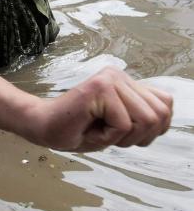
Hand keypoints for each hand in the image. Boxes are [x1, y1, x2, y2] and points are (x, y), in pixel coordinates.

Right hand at [23, 67, 172, 151]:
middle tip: (109, 132)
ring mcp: (109, 78)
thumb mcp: (120, 125)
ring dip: (123, 137)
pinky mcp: (99, 87)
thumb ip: (142, 114)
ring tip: (100, 129)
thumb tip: (164, 113)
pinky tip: (89, 127)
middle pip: (159, 115)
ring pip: (145, 120)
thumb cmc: (78, 129)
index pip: (166, 104)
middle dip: (138, 136)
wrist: (43, 127)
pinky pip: (124, 124)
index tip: (123, 131)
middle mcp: (118, 74)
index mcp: (125, 80)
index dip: (152, 128)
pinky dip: (109, 136)